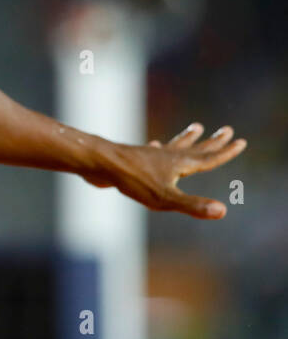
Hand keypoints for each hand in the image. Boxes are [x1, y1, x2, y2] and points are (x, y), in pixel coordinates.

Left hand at [86, 122, 245, 218]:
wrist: (98, 163)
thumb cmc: (132, 180)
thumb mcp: (164, 198)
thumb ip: (193, 205)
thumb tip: (223, 211)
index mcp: (179, 164)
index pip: (208, 158)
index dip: (225, 152)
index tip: (240, 140)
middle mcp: (167, 156)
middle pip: (195, 148)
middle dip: (213, 142)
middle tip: (227, 129)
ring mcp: (150, 156)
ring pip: (174, 146)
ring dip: (187, 138)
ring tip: (196, 127)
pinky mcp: (134, 159)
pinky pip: (152, 152)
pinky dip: (158, 148)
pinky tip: (154, 144)